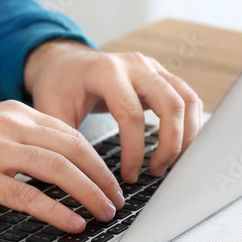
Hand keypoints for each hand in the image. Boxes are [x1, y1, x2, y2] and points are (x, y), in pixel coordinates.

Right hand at [0, 101, 124, 231]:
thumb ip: (16, 138)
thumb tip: (52, 164)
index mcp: (13, 112)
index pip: (69, 133)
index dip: (97, 159)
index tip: (110, 179)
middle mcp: (9, 126)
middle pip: (73, 148)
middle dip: (102, 177)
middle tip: (116, 200)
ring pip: (59, 169)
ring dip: (89, 193)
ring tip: (104, 213)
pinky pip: (29, 195)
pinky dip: (57, 211)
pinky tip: (72, 223)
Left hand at [23, 39, 201, 183]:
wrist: (65, 62)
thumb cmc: (58, 86)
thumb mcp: (51, 111)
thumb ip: (66, 141)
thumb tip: (84, 179)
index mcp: (106, 71)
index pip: (131, 115)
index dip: (134, 150)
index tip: (129, 175)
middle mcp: (135, 65)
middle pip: (171, 104)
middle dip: (170, 144)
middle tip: (157, 171)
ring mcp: (152, 67)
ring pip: (187, 100)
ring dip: (186, 136)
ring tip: (171, 164)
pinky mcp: (162, 75)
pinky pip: (188, 99)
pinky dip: (190, 125)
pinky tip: (179, 148)